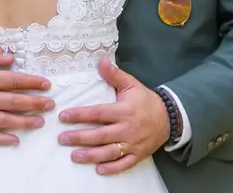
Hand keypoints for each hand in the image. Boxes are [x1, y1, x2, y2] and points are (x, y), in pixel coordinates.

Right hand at [0, 41, 54, 145]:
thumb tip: (11, 58)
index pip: (15, 81)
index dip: (33, 82)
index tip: (47, 84)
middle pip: (15, 102)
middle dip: (36, 103)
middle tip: (50, 104)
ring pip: (6, 120)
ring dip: (25, 122)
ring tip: (39, 121)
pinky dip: (3, 139)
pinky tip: (15, 140)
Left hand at [57, 58, 170, 174]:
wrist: (170, 118)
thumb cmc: (146, 101)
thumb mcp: (132, 84)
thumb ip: (115, 75)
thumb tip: (101, 61)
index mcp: (123, 111)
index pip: (98, 113)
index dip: (80, 115)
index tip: (64, 117)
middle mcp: (126, 129)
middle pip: (100, 135)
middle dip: (79, 138)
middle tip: (62, 139)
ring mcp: (132, 144)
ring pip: (109, 152)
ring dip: (91, 155)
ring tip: (74, 156)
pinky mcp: (138, 155)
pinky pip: (124, 164)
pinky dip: (112, 168)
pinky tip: (98, 170)